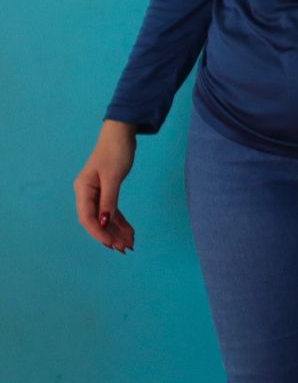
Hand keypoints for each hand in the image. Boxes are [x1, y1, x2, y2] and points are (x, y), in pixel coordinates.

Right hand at [74, 120, 138, 252]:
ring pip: (105, 218)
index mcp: (83, 190)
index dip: (98, 232)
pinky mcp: (107, 191)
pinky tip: (129, 232)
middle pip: (96, 221)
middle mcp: (87, 194)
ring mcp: (96, 193)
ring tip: (129, 244)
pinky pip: (112, 211)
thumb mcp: (113, 177)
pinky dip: (120, 222)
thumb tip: (102, 222)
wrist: (121, 133)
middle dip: (109, 235)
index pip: (87, 218)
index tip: (111, 244)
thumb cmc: (115, 152)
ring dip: (116, 231)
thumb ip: (108, 200)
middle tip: (124, 249)